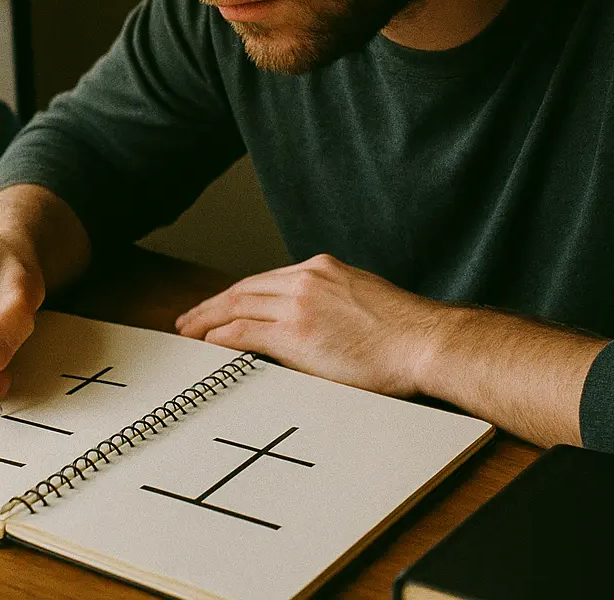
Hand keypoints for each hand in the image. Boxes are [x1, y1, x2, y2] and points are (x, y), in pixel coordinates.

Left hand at [174, 254, 441, 396]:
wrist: (424, 342)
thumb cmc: (405, 332)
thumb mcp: (362, 298)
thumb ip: (331, 301)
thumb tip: (311, 322)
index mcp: (321, 268)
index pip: (264, 280)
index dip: (235, 294)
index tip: (219, 305)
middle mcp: (305, 279)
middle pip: (242, 290)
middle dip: (211, 306)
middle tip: (189, 320)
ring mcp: (298, 305)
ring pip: (236, 308)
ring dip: (207, 322)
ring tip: (189, 334)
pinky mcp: (296, 334)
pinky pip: (244, 334)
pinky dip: (221, 339)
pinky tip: (209, 346)